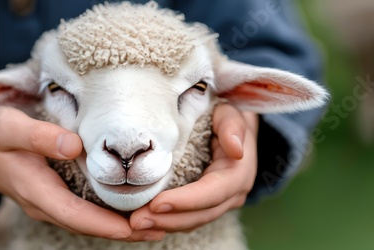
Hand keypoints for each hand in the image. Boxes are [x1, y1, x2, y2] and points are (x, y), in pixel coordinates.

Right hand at [0, 107, 163, 241]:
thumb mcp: (9, 127)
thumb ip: (38, 136)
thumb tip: (74, 145)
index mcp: (36, 191)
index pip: (78, 216)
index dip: (108, 225)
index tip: (138, 226)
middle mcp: (45, 205)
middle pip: (89, 226)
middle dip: (124, 231)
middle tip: (161, 227)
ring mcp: (49, 205)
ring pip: (88, 223)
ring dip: (119, 227)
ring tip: (155, 224)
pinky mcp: (53, 198)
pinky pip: (84, 214)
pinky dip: (107, 217)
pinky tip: (128, 211)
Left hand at [130, 104, 258, 232]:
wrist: (229, 124)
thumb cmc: (224, 114)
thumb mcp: (229, 112)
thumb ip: (232, 126)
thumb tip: (236, 150)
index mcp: (238, 173)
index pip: (212, 193)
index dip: (186, 201)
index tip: (156, 203)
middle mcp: (232, 193)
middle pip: (200, 214)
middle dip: (168, 219)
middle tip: (136, 221)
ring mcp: (220, 202)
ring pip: (193, 221)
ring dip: (164, 224)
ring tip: (135, 223)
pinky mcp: (206, 204)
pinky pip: (187, 218)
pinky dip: (166, 221)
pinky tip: (145, 219)